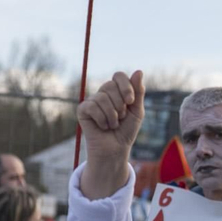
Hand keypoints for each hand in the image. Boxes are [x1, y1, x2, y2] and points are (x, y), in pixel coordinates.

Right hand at [78, 71, 143, 197]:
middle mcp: (103, 93)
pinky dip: (102, 119)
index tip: (130, 101)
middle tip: (121, 117)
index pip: (118, 76)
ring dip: (112, 115)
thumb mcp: (137, 111)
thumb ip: (138, 92)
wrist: (116, 149)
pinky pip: (92, 106)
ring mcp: (92, 101)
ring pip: (102, 97)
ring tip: (113, 124)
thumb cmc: (126, 131)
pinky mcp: (82, 110)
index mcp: (116, 91)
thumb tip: (139, 71)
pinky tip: (103, 126)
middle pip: (110, 85)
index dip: (125, 86)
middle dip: (120, 104)